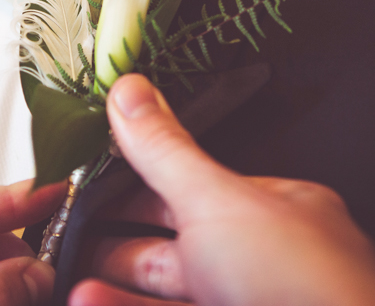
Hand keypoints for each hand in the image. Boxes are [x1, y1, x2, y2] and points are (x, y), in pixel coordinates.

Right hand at [70, 74, 374, 305]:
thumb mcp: (217, 201)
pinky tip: (91, 301)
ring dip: (115, 285)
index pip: (194, 188)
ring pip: (169, 290)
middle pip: (176, 246)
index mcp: (275, 211)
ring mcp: (249, 302)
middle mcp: (266, 262)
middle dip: (117, 243)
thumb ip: (165, 150)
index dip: (136, 186)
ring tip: (72, 282)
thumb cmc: (304, 287)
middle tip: (69, 239)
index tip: (90, 188)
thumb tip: (130, 90)